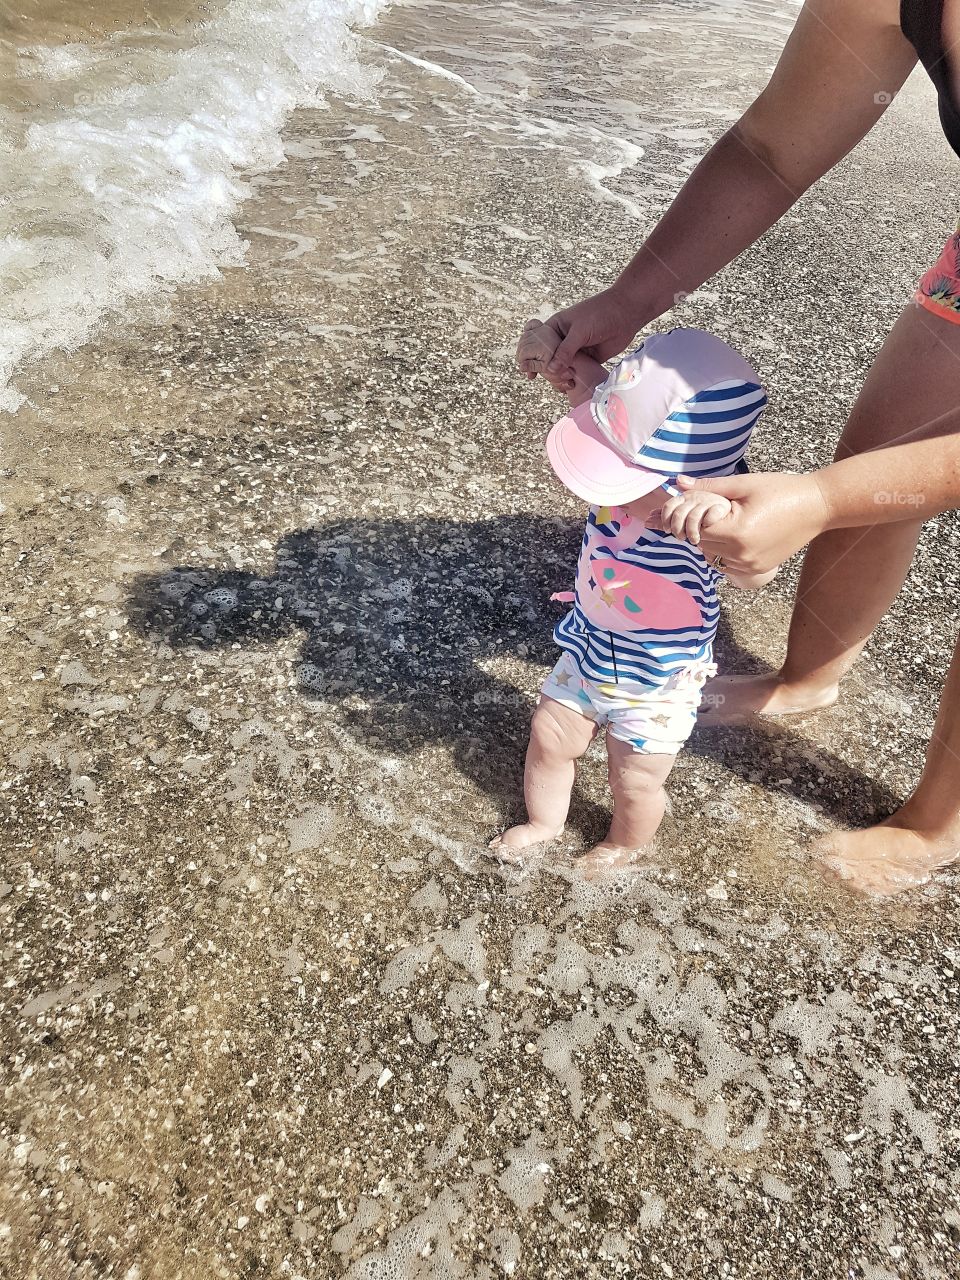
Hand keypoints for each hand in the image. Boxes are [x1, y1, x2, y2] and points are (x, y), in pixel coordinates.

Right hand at [516, 284, 640, 387]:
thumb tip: (551, 369)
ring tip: (565, 383)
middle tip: (553, 378)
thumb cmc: (600, 313)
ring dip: (560, 377)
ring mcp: (575, 350)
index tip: (530, 374)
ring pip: (562, 368)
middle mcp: (563, 340)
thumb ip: (566, 350)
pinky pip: (576, 372)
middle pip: (549, 360)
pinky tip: (571, 386)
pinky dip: (572, 380)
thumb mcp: (579, 330)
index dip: (533, 359)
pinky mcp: (588, 359)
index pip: (539, 346)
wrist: (626, 313)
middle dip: (548, 371)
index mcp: (556, 328)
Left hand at [646, 472, 829, 574]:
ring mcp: (751, 566)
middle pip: (701, 544)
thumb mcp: (744, 484)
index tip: (687, 507)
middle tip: (702, 511)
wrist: (819, 506)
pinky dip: (723, 550)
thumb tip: (679, 484)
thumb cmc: (782, 490)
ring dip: (709, 540)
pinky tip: (731, 533)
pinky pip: (727, 563)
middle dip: (697, 528)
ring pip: (712, 555)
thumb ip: (709, 487)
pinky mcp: (759, 570)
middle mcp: (742, 555)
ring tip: (720, 521)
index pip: (696, 529)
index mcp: (737, 532)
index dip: (688, 517)